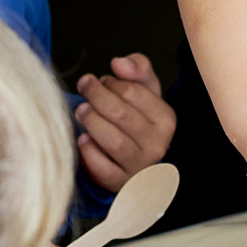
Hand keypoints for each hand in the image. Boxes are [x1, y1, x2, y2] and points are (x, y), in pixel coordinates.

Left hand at [75, 54, 175, 195]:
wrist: (135, 161)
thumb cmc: (136, 120)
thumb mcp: (144, 91)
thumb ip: (137, 68)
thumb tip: (119, 63)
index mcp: (166, 119)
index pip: (132, 92)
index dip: (110, 82)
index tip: (102, 81)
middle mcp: (158, 144)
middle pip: (120, 114)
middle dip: (95, 96)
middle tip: (83, 88)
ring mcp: (141, 166)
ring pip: (113, 141)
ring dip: (91, 121)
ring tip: (81, 111)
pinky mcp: (122, 183)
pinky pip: (102, 168)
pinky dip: (88, 151)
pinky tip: (83, 139)